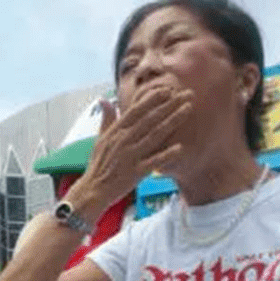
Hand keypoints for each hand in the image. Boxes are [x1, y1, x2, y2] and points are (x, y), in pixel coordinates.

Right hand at [64, 88, 192, 211]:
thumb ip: (106, 119)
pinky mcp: (135, 172)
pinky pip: (153, 162)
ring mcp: (130, 156)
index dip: (152, 99)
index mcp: (116, 131)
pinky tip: (180, 148)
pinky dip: (165, 155)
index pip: (136, 110)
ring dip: (172, 121)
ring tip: (187, 109)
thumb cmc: (98, 165)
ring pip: (154, 135)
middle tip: (188, 94)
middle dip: (170, 104)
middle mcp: (123, 140)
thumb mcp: (100, 139)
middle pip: (150, 119)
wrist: (92, 191)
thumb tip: (104, 100)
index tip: (168, 89)